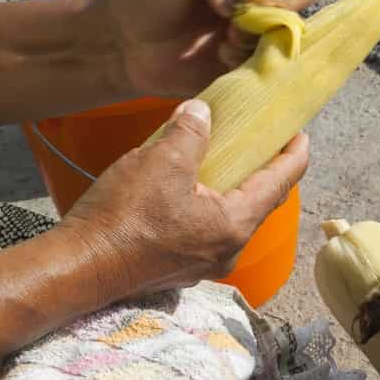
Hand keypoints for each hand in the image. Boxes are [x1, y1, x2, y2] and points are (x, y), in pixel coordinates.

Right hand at [56, 99, 309, 303]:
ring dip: (231, 188)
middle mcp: (228, 250)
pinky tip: (190, 187)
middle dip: (263, 171)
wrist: (79, 268)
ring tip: (226, 158)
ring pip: (230, 217)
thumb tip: (203, 111)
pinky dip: (206, 204)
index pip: (280, 184)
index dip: (294, 155)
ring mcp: (203, 263)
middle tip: (263, 142)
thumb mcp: (161, 161)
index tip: (300, 134)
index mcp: (235, 225)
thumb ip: (191, 132)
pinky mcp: (179, 267)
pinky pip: (204, 229)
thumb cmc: (123, 216)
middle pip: (258, 203)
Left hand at [90, 0, 315, 98]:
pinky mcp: (251, 64)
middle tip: (241, 15)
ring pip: (293, 27)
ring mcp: (258, 31)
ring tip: (228, 38)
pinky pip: (276, 62)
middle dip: (279, 2)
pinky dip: (253, 58)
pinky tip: (223, 57)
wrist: (125, 47)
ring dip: (263, 32)